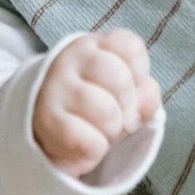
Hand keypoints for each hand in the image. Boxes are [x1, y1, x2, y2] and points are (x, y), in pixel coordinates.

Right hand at [32, 30, 161, 176]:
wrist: (51, 125)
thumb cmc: (96, 101)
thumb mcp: (124, 91)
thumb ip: (144, 93)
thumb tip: (147, 106)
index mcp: (94, 46)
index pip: (130, 47)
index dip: (140, 73)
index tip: (129, 86)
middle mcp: (72, 59)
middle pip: (121, 80)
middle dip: (128, 106)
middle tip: (117, 114)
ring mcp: (57, 87)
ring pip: (108, 113)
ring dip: (113, 130)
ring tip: (101, 129)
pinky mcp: (47, 119)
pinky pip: (90, 141)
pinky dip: (96, 149)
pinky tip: (86, 141)